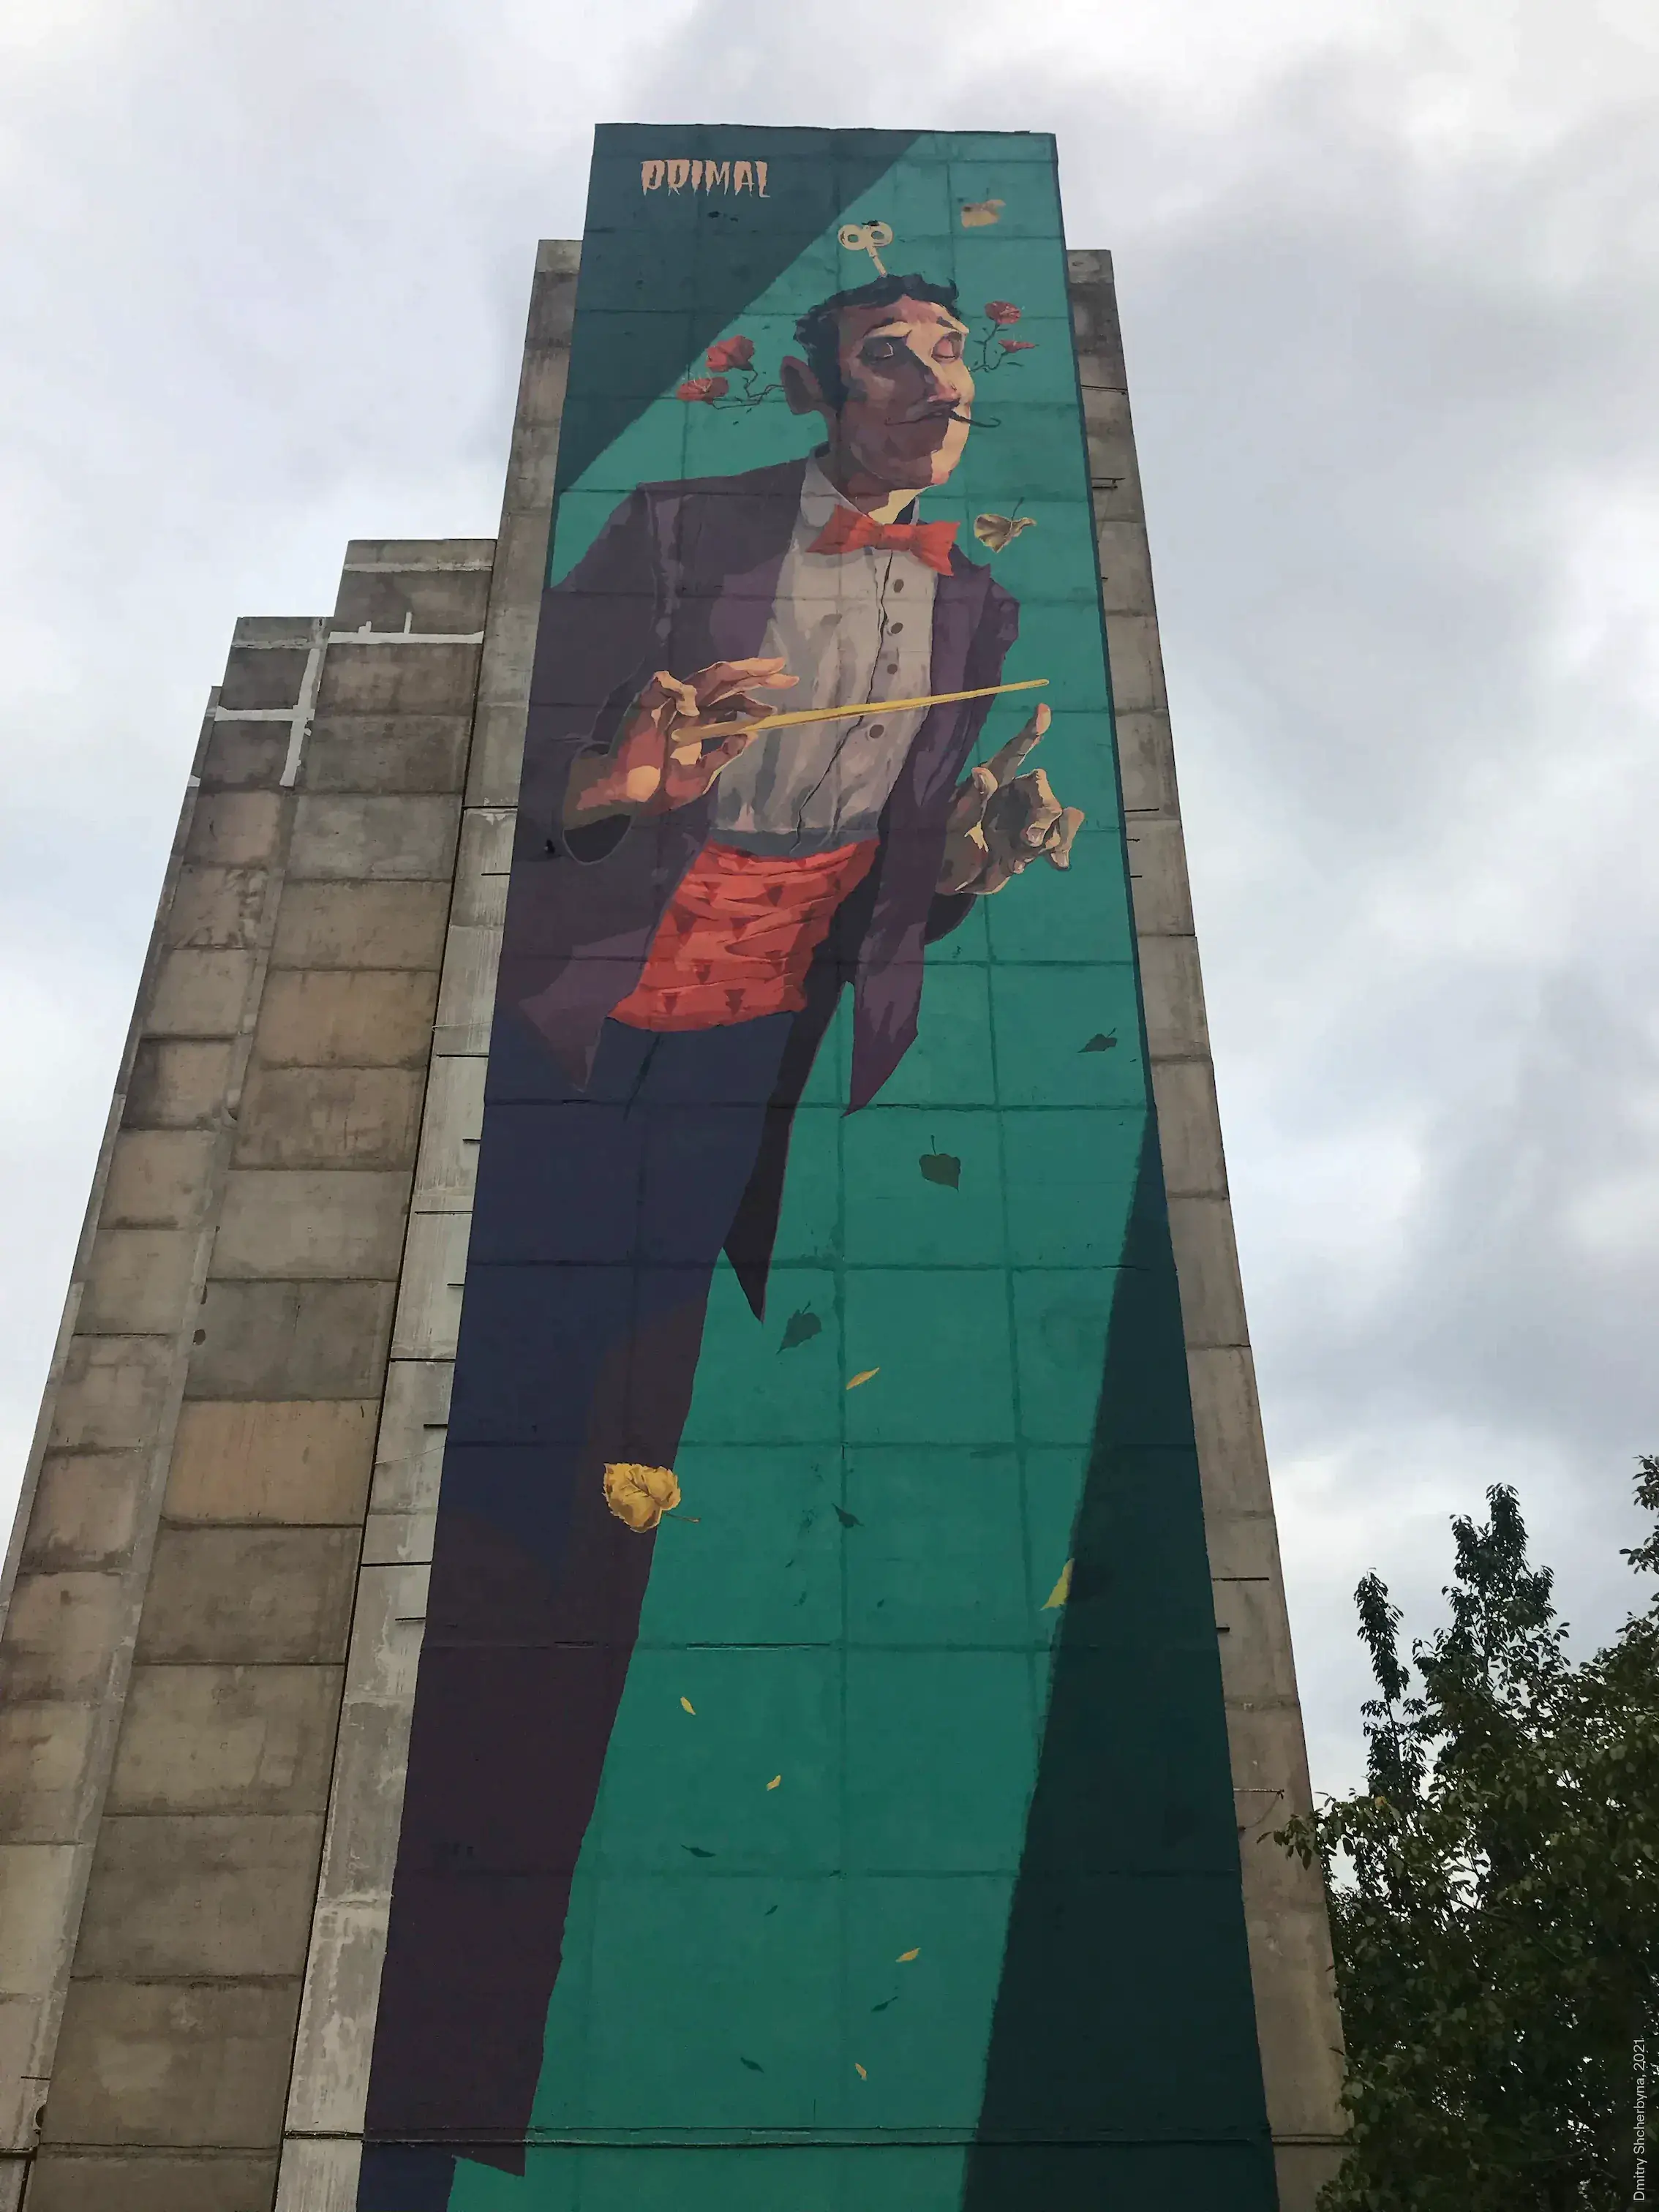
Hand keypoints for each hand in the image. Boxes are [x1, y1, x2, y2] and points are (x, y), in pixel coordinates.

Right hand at [563, 657, 797, 825]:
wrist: (631, 797)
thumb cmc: (662, 787)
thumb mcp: (702, 775)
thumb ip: (723, 755)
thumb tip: (750, 734)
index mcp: (703, 720)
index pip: (735, 698)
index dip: (760, 691)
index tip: (787, 685)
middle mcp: (689, 707)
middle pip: (725, 683)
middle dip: (754, 674)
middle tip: (781, 667)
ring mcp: (669, 704)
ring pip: (702, 679)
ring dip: (729, 672)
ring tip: (755, 669)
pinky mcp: (646, 706)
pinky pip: (661, 686)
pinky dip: (677, 688)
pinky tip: (691, 700)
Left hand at [936, 704, 1085, 894]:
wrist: (957, 879)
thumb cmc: (949, 847)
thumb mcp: (954, 827)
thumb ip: (971, 802)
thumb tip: (982, 771)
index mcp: (993, 783)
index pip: (1014, 753)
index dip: (1029, 732)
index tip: (1043, 711)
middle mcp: (1015, 796)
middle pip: (1042, 790)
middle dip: (1042, 813)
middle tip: (1028, 839)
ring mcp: (1028, 819)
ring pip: (1054, 816)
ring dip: (1047, 837)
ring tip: (1018, 861)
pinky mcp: (1036, 843)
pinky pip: (1058, 841)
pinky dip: (1059, 851)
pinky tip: (1051, 863)